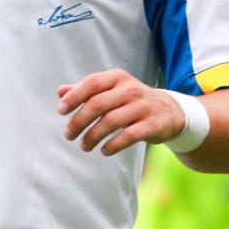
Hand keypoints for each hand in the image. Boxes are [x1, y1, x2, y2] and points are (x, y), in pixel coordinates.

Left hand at [57, 69, 186, 155]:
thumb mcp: (111, 90)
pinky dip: (113, 145)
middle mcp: (130, 89)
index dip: (74, 97)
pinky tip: (104, 151)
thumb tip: (60, 92)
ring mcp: (143, 106)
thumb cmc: (131, 101)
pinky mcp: (152, 124)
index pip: (91, 83)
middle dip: (79, 121)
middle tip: (68, 135)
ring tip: (84, 146)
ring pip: (111, 121)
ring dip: (93, 136)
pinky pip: (129, 136)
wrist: (169, 111)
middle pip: (98, 104)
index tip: (60, 111)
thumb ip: (87, 90)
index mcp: (117, 77)